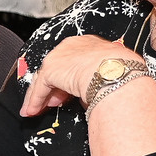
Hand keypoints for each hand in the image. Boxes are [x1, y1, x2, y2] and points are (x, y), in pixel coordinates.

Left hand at [20, 35, 139, 117]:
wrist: (116, 72)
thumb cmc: (123, 73)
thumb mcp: (112, 73)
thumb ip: (98, 80)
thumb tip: (91, 96)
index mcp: (90, 44)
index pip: (74, 61)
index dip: (70, 77)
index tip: (69, 91)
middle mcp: (72, 46)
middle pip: (57, 68)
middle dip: (53, 87)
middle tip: (53, 102)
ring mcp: (60, 56)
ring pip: (45, 78)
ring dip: (40, 96)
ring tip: (37, 109)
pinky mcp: (51, 69)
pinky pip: (39, 88)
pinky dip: (35, 100)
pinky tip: (32, 111)